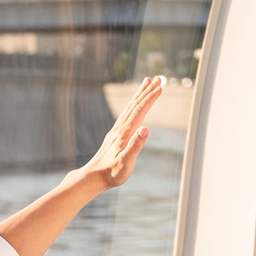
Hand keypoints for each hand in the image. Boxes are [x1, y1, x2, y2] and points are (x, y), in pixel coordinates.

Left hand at [71, 75, 162, 191]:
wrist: (93, 177)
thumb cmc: (111, 173)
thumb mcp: (126, 162)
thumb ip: (136, 145)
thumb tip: (146, 128)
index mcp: (125, 133)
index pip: (140, 111)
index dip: (151, 98)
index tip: (162, 86)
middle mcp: (120, 128)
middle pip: (136, 104)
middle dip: (148, 90)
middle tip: (160, 78)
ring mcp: (117, 130)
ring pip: (130, 107)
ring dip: (140, 94)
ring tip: (148, 82)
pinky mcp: (115, 135)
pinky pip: (126, 114)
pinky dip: (134, 104)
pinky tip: (136, 104)